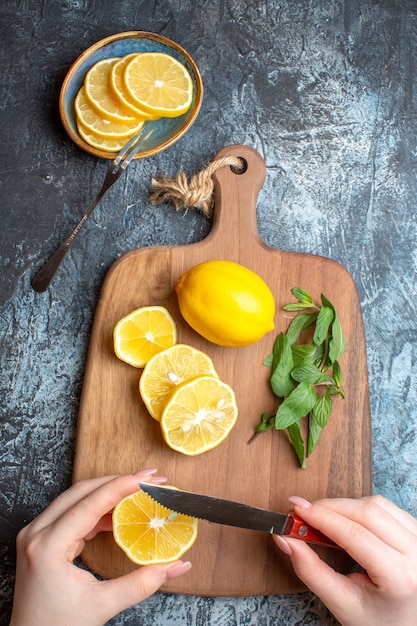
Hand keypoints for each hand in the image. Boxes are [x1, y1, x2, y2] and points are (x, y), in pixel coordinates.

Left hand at [10, 470, 191, 625]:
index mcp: (47, 547)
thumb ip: (142, 583)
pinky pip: (73, 511)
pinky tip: (120, 513)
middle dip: (118, 481)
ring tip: (139, 491)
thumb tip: (177, 565)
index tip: (148, 478)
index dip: (122, 486)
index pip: (90, 503)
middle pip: (82, 491)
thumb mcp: (102, 606)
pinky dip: (98, 508)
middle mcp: (37, 533)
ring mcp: (36, 533)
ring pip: (77, 497)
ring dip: (109, 492)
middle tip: (150, 479)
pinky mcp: (42, 538)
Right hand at [273, 495, 416, 625]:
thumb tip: (286, 539)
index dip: (322, 517)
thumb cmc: (380, 621)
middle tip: (303, 513)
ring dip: (345, 506)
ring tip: (324, 519)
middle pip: (367, 512)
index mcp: (399, 576)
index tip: (296, 509)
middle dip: (330, 507)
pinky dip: (362, 508)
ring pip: (377, 504)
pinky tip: (348, 520)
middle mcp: (416, 554)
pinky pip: (387, 507)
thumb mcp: (342, 604)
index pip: (355, 534)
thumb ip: (311, 571)